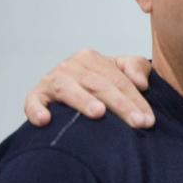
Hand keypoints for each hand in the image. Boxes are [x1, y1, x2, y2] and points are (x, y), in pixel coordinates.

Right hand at [23, 50, 155, 127]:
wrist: (69, 92)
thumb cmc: (100, 84)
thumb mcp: (121, 71)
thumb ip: (136, 68)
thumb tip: (141, 83)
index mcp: (91, 59)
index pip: (119, 80)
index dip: (136, 100)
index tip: (149, 120)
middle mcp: (70, 66)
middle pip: (99, 85)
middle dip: (120, 105)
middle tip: (137, 123)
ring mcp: (51, 81)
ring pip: (69, 90)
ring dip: (83, 101)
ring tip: (99, 113)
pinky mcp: (35, 95)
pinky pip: (33, 101)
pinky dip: (36, 109)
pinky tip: (45, 120)